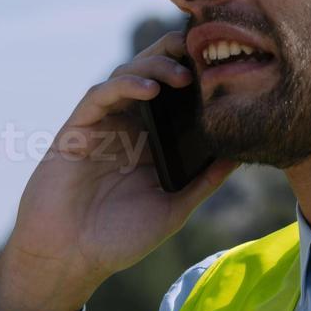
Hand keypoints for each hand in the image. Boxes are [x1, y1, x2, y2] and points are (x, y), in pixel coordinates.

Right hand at [0, 30, 236, 310]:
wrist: (69, 258)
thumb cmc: (119, 238)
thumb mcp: (174, 208)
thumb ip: (204, 180)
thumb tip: (242, 154)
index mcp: (152, 141)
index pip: (177, 95)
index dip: (198, 74)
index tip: (228, 64)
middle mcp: (128, 125)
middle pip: (153, 73)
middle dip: (177, 55)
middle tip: (205, 51)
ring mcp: (102, 124)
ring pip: (128, 75)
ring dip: (155, 66)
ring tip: (183, 74)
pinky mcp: (77, 127)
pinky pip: (101, 94)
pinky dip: (125, 85)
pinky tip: (150, 89)